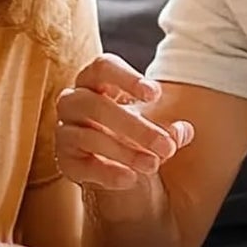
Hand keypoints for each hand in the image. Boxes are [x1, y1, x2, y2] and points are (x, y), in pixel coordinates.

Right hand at [56, 54, 193, 191]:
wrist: (117, 171)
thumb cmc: (134, 136)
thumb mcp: (156, 130)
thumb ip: (170, 131)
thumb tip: (181, 131)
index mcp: (96, 83)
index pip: (103, 68)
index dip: (126, 78)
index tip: (155, 95)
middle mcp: (74, 102)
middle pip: (95, 105)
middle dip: (134, 126)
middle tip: (166, 146)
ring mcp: (66, 131)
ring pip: (88, 136)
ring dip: (125, 152)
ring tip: (153, 164)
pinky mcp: (65, 160)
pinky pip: (81, 165)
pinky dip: (107, 173)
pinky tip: (130, 179)